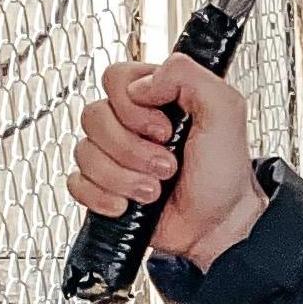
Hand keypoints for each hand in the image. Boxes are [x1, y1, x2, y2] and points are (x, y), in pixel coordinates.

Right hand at [69, 55, 263, 268]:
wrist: (218, 228)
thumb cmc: (225, 176)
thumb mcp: (225, 111)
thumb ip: (188, 76)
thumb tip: (142, 84)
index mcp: (155, 98)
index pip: (115, 78)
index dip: (133, 108)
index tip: (165, 131)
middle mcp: (130, 123)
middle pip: (93, 116)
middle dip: (131, 149)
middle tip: (166, 167)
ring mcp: (114, 155)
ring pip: (84, 152)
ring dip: (123, 177)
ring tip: (155, 190)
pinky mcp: (102, 186)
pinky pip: (76, 183)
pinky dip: (103, 197)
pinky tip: (129, 204)